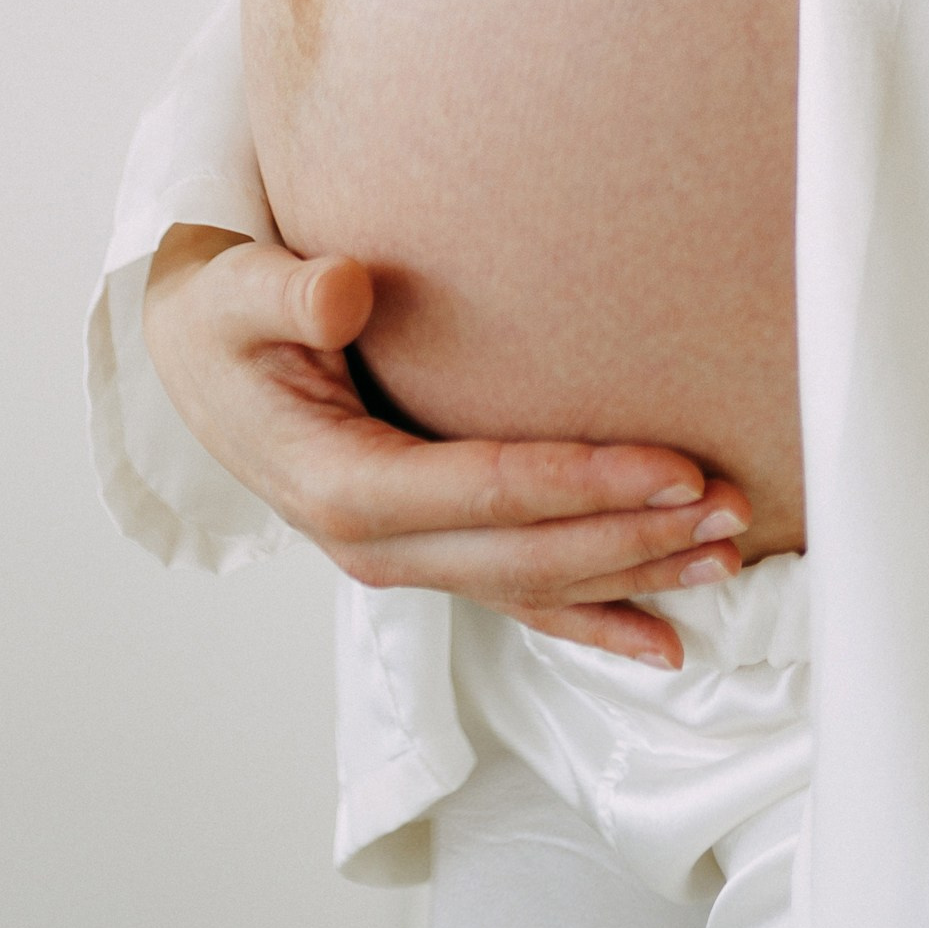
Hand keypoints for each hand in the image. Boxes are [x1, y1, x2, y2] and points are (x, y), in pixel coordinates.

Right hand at [139, 227, 744, 669]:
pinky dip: (597, 621)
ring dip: (635, 576)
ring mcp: (405, 560)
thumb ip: (290, 292)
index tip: (673, 466)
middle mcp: (377, 544)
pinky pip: (522, 599)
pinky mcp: (429, 555)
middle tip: (732, 509)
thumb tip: (345, 288)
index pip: (484, 489)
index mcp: (340, 484)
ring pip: (536, 585)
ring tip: (729, 557)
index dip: (582, 482)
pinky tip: (668, 639)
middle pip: (527, 555)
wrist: (196, 368)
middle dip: (635, 537)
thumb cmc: (226, 322)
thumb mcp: (237, 295)